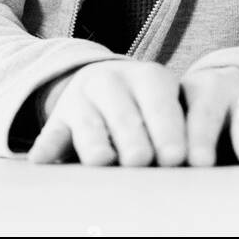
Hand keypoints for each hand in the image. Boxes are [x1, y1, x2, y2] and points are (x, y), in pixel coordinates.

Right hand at [27, 59, 185, 166]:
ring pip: (88, 123)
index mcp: (149, 77)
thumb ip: (178, 127)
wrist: (105, 81)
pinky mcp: (58, 118)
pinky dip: (46, 146)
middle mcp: (113, 81)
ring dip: (95, 142)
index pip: (160, 104)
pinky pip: (51, 132)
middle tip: (141, 160)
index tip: (176, 157)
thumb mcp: (165, 103)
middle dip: (133, 138)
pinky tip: (42, 160)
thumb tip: (196, 161)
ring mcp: (82, 98)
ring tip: (102, 160)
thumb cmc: (148, 105)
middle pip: (124, 114)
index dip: (168, 130)